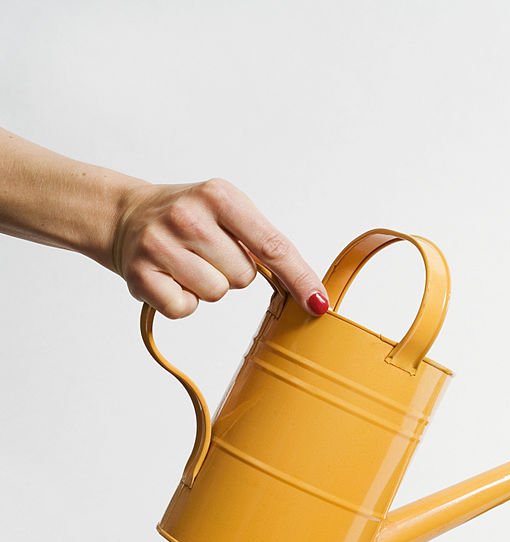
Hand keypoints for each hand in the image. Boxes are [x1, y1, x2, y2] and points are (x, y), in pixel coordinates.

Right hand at [111, 178, 328, 317]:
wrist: (123, 214)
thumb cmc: (188, 217)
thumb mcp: (227, 211)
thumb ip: (264, 242)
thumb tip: (309, 289)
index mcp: (219, 196)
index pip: (272, 246)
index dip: (299, 278)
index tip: (319, 302)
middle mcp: (188, 217)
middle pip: (244, 277)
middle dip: (232, 271)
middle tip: (205, 251)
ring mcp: (160, 245)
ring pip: (217, 293)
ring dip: (207, 286)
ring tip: (186, 262)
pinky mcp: (140, 275)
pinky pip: (186, 309)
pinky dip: (183, 301)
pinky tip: (169, 277)